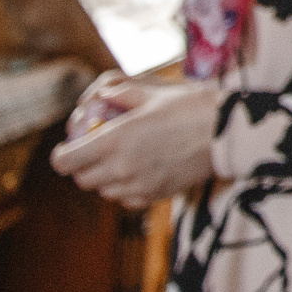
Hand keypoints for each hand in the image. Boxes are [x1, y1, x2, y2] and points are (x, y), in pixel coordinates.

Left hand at [49, 78, 218, 209]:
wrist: (229, 133)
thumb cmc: (193, 106)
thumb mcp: (153, 92)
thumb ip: (121, 94)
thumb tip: (101, 95)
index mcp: (114, 140)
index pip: (66, 161)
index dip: (62, 155)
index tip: (67, 149)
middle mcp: (121, 167)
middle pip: (82, 179)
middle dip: (82, 166)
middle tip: (94, 152)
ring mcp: (137, 185)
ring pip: (103, 191)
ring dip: (104, 178)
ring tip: (120, 160)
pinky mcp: (154, 196)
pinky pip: (125, 199)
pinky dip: (124, 189)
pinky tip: (139, 172)